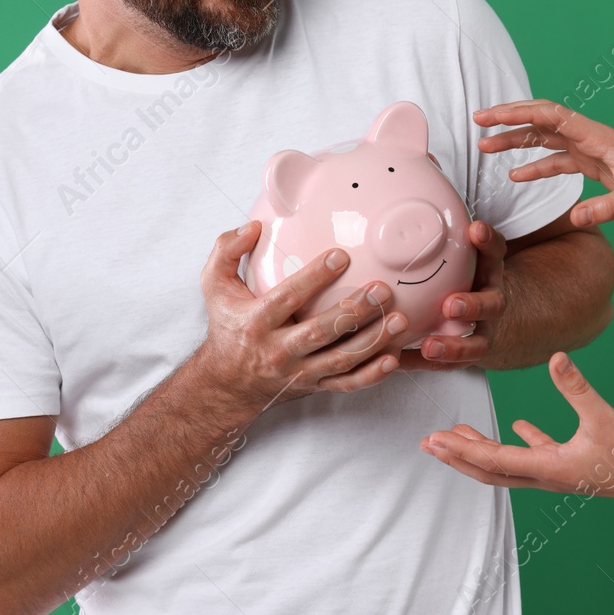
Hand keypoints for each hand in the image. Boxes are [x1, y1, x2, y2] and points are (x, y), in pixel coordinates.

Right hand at [194, 220, 410, 411]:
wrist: (227, 383)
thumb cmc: (227, 327)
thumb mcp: (214, 286)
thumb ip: (226, 250)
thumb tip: (253, 227)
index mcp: (255, 322)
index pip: (288, 298)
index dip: (315, 277)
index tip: (341, 256)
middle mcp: (278, 351)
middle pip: (321, 332)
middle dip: (354, 310)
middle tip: (382, 289)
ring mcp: (298, 372)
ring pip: (341, 359)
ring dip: (373, 340)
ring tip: (399, 319)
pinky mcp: (314, 387)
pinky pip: (347, 384)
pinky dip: (371, 375)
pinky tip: (393, 359)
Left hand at [399, 219, 504, 372]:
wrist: (489, 317)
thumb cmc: (464, 276)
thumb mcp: (464, 253)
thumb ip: (442, 234)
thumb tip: (399, 205)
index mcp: (488, 271)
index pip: (494, 252)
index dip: (487, 241)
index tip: (475, 230)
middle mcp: (490, 301)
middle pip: (491, 304)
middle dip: (473, 304)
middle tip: (452, 303)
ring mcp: (482, 332)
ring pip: (476, 344)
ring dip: (454, 346)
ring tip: (429, 346)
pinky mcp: (466, 356)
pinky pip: (446, 365)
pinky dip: (422, 364)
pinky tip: (398, 362)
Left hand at [419, 351, 613, 500]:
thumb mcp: (603, 416)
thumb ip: (576, 387)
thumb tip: (557, 357)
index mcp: (548, 467)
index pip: (493, 459)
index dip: (462, 449)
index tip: (436, 440)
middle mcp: (545, 476)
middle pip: (489, 470)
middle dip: (457, 457)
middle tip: (428, 444)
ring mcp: (557, 472)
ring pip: (508, 464)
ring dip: (480, 449)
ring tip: (456, 435)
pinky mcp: (571, 464)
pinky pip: (537, 454)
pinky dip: (520, 442)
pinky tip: (516, 427)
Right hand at [473, 99, 613, 225]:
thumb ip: (607, 208)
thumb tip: (576, 218)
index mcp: (597, 137)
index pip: (551, 116)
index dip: (519, 113)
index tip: (491, 117)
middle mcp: (589, 138)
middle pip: (541, 120)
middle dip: (509, 119)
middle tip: (479, 122)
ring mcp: (589, 150)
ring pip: (544, 139)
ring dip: (516, 141)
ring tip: (486, 149)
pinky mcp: (592, 165)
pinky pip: (556, 161)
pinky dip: (535, 167)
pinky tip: (517, 176)